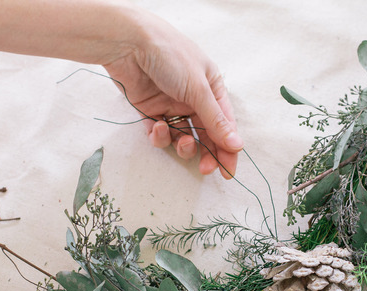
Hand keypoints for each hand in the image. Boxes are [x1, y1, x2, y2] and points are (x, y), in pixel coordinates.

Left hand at [103, 13, 241, 177]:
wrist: (129, 44)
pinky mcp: (149, 110)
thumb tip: (237, 145)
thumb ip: (216, 121)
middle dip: (206, 153)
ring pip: (182, 137)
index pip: (224, 125)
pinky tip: (158, 128)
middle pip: (204, 135)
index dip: (228, 149)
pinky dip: (160, 136)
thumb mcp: (199, 89)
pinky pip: (159, 133)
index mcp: (211, 88)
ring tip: (183, 142)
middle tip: (205, 169)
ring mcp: (171, 105)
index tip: (228, 172)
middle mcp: (193, 98)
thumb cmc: (170, 56)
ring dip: (183, 145)